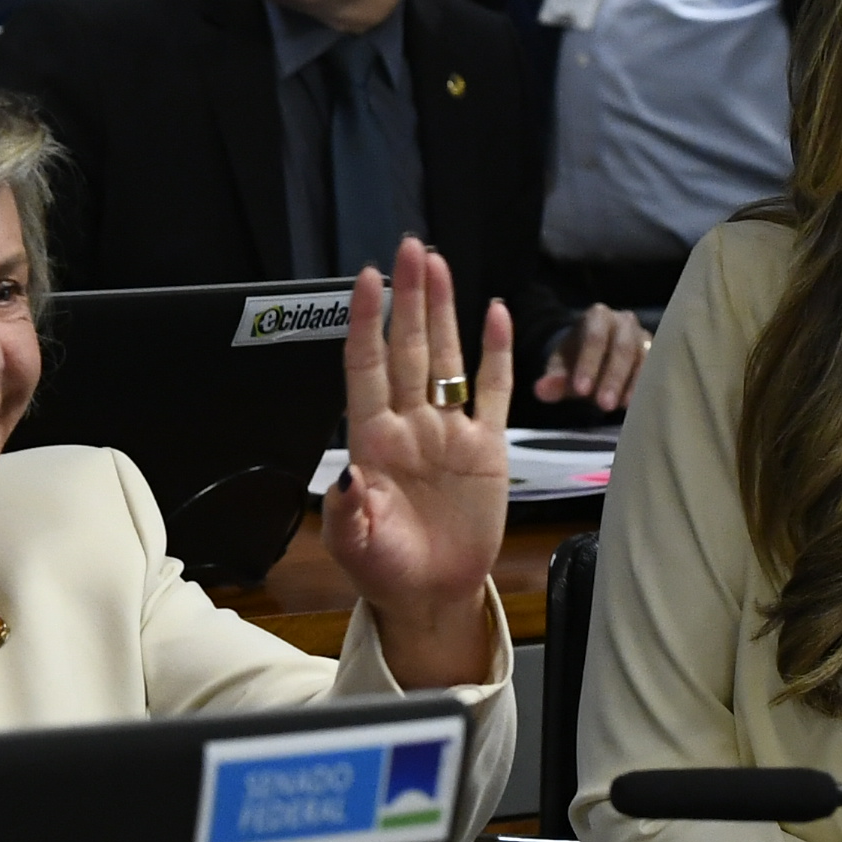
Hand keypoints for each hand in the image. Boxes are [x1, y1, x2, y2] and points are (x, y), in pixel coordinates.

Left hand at [323, 235, 513, 689]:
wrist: (431, 593)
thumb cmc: (384, 568)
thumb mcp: (355, 545)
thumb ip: (348, 512)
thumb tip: (346, 476)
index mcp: (372, 440)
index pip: (366, 367)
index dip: (367, 323)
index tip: (367, 279)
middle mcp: (409, 424)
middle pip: (407, 348)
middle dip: (409, 298)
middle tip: (411, 248)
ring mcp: (448, 431)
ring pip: (445, 358)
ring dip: (442, 311)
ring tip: (439, 264)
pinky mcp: (486, 447)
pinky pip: (493, 390)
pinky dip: (495, 353)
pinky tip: (493, 313)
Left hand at [532, 303, 648, 414]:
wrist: (594, 356)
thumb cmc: (576, 360)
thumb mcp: (560, 368)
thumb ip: (553, 379)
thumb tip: (542, 390)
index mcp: (596, 316)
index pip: (594, 337)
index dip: (588, 364)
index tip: (581, 391)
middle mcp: (624, 322)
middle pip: (622, 347)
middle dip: (612, 377)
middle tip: (603, 405)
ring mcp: (643, 336)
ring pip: (643, 357)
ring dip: (633, 384)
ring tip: (622, 407)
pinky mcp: (656, 353)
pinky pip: (657, 368)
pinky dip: (647, 386)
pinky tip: (638, 405)